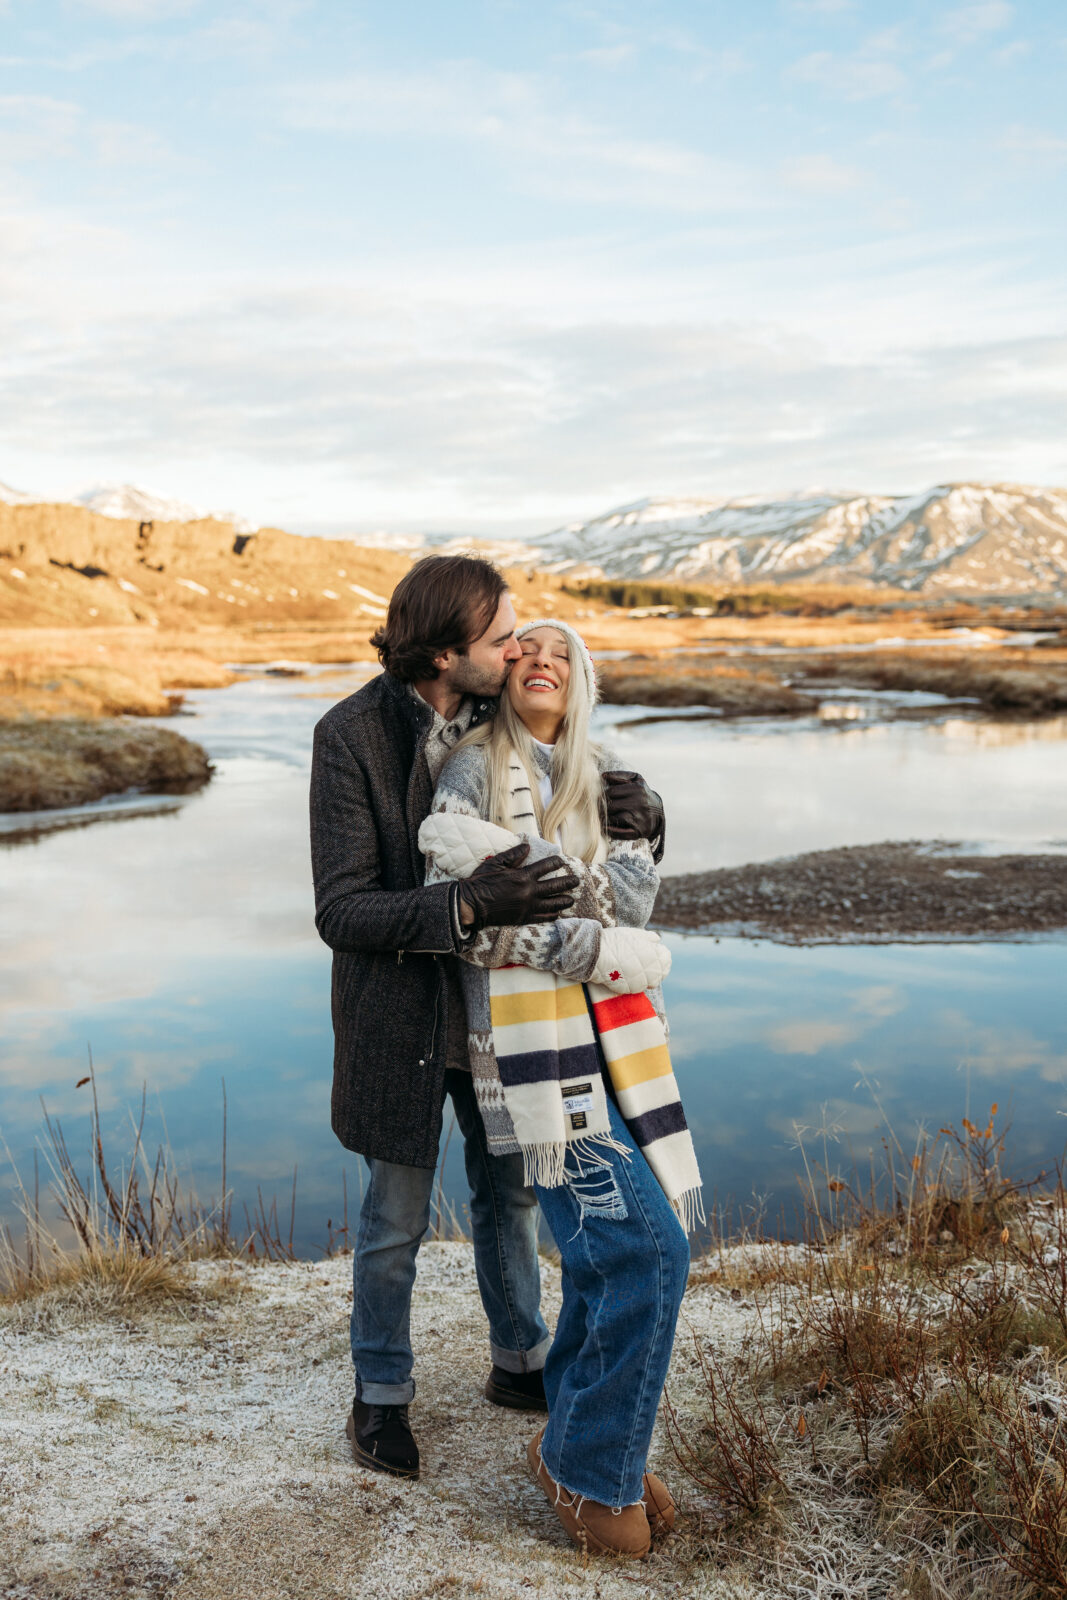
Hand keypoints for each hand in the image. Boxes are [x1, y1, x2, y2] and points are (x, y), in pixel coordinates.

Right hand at [457, 842, 580, 931]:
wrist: (472, 905)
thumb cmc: (481, 881)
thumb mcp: (496, 863)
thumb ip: (513, 855)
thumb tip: (528, 847)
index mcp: (523, 876)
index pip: (546, 867)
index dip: (556, 863)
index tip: (561, 861)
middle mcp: (529, 892)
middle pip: (554, 886)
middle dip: (568, 883)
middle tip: (576, 881)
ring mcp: (527, 907)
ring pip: (552, 904)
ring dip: (563, 900)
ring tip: (571, 899)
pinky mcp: (523, 918)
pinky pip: (542, 918)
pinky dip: (551, 915)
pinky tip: (557, 914)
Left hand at [602, 771, 664, 844]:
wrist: (658, 813)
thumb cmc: (642, 794)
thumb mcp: (636, 780)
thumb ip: (620, 775)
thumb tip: (603, 775)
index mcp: (637, 788)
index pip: (611, 792)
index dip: (603, 796)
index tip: (601, 799)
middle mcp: (640, 802)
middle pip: (611, 806)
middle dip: (603, 808)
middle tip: (599, 810)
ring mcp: (640, 817)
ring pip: (614, 818)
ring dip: (606, 819)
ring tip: (603, 817)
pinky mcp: (640, 830)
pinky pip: (620, 832)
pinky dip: (611, 831)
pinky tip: (606, 828)